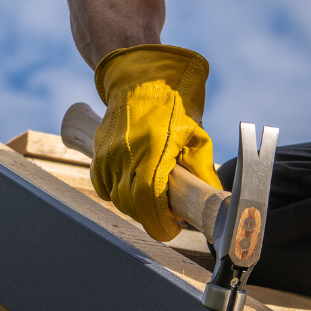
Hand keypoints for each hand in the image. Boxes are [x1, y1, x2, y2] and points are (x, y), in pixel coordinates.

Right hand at [90, 44, 222, 241]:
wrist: (140, 81)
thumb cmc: (173, 107)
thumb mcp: (195, 136)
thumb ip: (201, 170)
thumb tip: (213, 199)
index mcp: (152, 150)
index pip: (148, 201)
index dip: (159, 222)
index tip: (171, 229)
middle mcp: (125, 154)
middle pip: (131, 205)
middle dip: (150, 217)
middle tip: (167, 215)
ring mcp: (108, 154)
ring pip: (116, 198)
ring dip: (135, 206)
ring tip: (153, 199)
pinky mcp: (98, 152)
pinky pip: (103, 185)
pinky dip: (116, 193)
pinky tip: (133, 187)